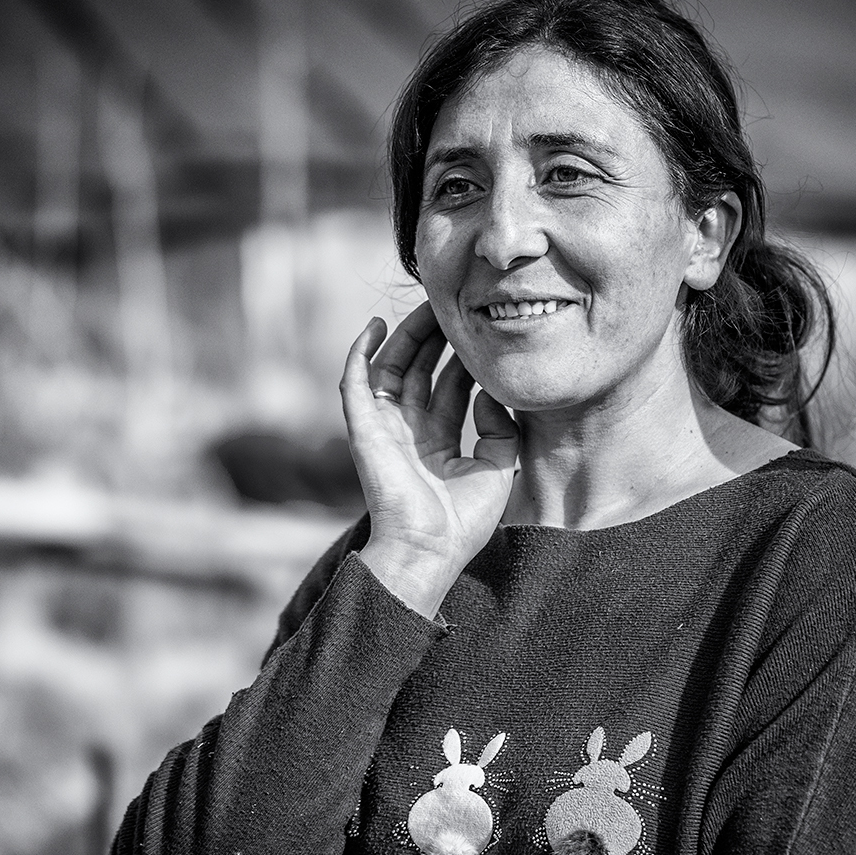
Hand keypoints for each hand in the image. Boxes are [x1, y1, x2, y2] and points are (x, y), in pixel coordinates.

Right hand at [341, 302, 519, 617]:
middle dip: (435, 338)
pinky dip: (360, 353)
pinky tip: (374, 326)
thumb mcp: (497, 467)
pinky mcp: (364, 428)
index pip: (448, 388)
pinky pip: (355, 383)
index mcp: (438, 442)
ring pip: (391, 369)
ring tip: (425, 305)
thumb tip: (490, 391)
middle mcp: (409, 431)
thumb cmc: (462, 521)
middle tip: (453, 305)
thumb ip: (500, 427)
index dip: (462, 358)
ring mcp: (384, 428)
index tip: (480, 330)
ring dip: (405, 336)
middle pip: (419, 371)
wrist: (428, 550)